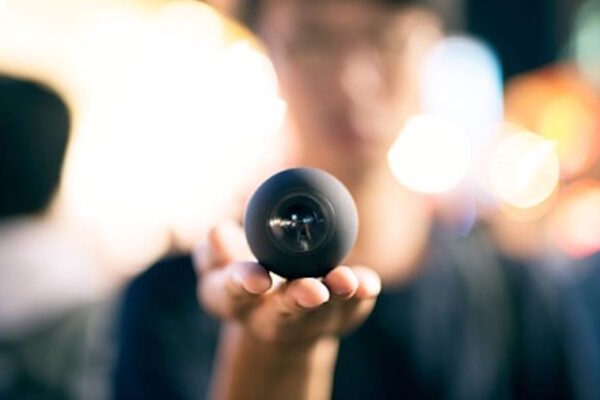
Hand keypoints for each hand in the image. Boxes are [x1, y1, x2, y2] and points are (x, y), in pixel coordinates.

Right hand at [194, 221, 380, 346]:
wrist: (273, 309)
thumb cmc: (241, 270)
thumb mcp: (219, 262)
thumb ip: (215, 249)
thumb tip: (217, 231)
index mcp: (231, 300)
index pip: (231, 294)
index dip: (243, 285)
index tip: (259, 278)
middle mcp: (267, 317)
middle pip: (283, 313)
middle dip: (298, 301)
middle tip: (313, 291)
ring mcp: (306, 319)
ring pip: (322, 311)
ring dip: (335, 296)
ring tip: (346, 281)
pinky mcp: (338, 315)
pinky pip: (352, 305)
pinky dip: (360, 293)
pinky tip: (367, 284)